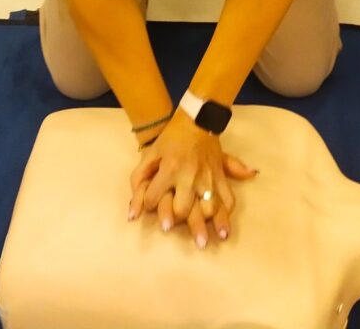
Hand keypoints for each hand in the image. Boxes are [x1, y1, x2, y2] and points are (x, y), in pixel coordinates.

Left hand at [129, 111, 255, 247]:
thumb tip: (131, 214)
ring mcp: (208, 177)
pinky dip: (226, 212)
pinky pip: (227, 197)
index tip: (151, 206)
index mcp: (169, 169)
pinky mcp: (221, 175)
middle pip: (183, 209)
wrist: (196, 119)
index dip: (149, 205)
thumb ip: (138, 181)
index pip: (154, 198)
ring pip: (209, 207)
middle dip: (180, 220)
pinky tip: (224, 226)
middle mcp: (189, 176)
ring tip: (208, 239)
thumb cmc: (170, 139)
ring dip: (208, 223)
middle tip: (180, 232)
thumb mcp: (150, 154)